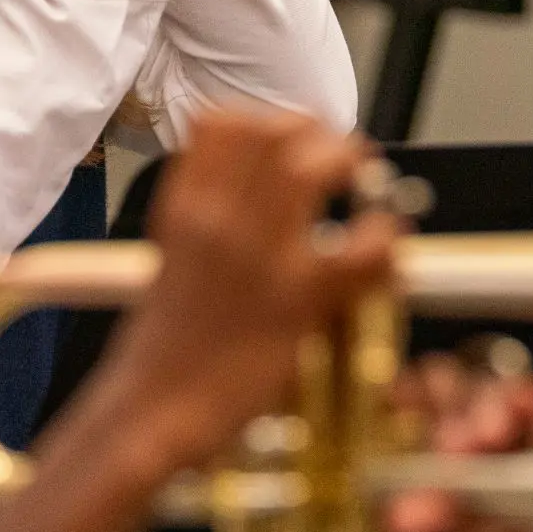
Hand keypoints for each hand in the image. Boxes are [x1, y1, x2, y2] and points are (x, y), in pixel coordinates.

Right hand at [102, 108, 398, 474]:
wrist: (148, 413)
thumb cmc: (160, 354)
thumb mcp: (169, 269)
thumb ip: (202, 230)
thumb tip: (245, 210)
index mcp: (182, 211)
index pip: (219, 123)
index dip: (263, 118)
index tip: (287, 133)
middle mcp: (217, 221)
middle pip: (272, 133)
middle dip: (317, 132)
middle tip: (340, 152)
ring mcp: (257, 257)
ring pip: (311, 168)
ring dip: (348, 163)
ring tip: (364, 178)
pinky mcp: (295, 301)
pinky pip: (360, 248)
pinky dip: (384, 240)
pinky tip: (385, 248)